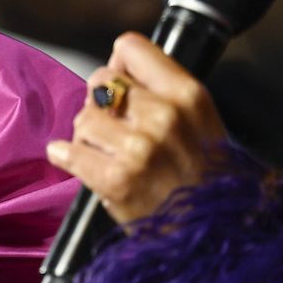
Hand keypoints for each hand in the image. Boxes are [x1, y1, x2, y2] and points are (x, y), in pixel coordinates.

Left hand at [45, 32, 227, 224]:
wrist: (215, 235)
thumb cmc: (207, 178)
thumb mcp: (200, 121)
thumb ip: (160, 91)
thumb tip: (114, 67)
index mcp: (187, 95)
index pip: (131, 47)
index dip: (120, 66)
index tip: (121, 84)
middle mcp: (163, 116)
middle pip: (100, 81)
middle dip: (101, 104)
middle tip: (114, 128)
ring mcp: (138, 148)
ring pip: (83, 118)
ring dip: (87, 136)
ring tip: (107, 154)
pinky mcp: (115, 179)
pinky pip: (67, 151)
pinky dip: (67, 157)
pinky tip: (80, 163)